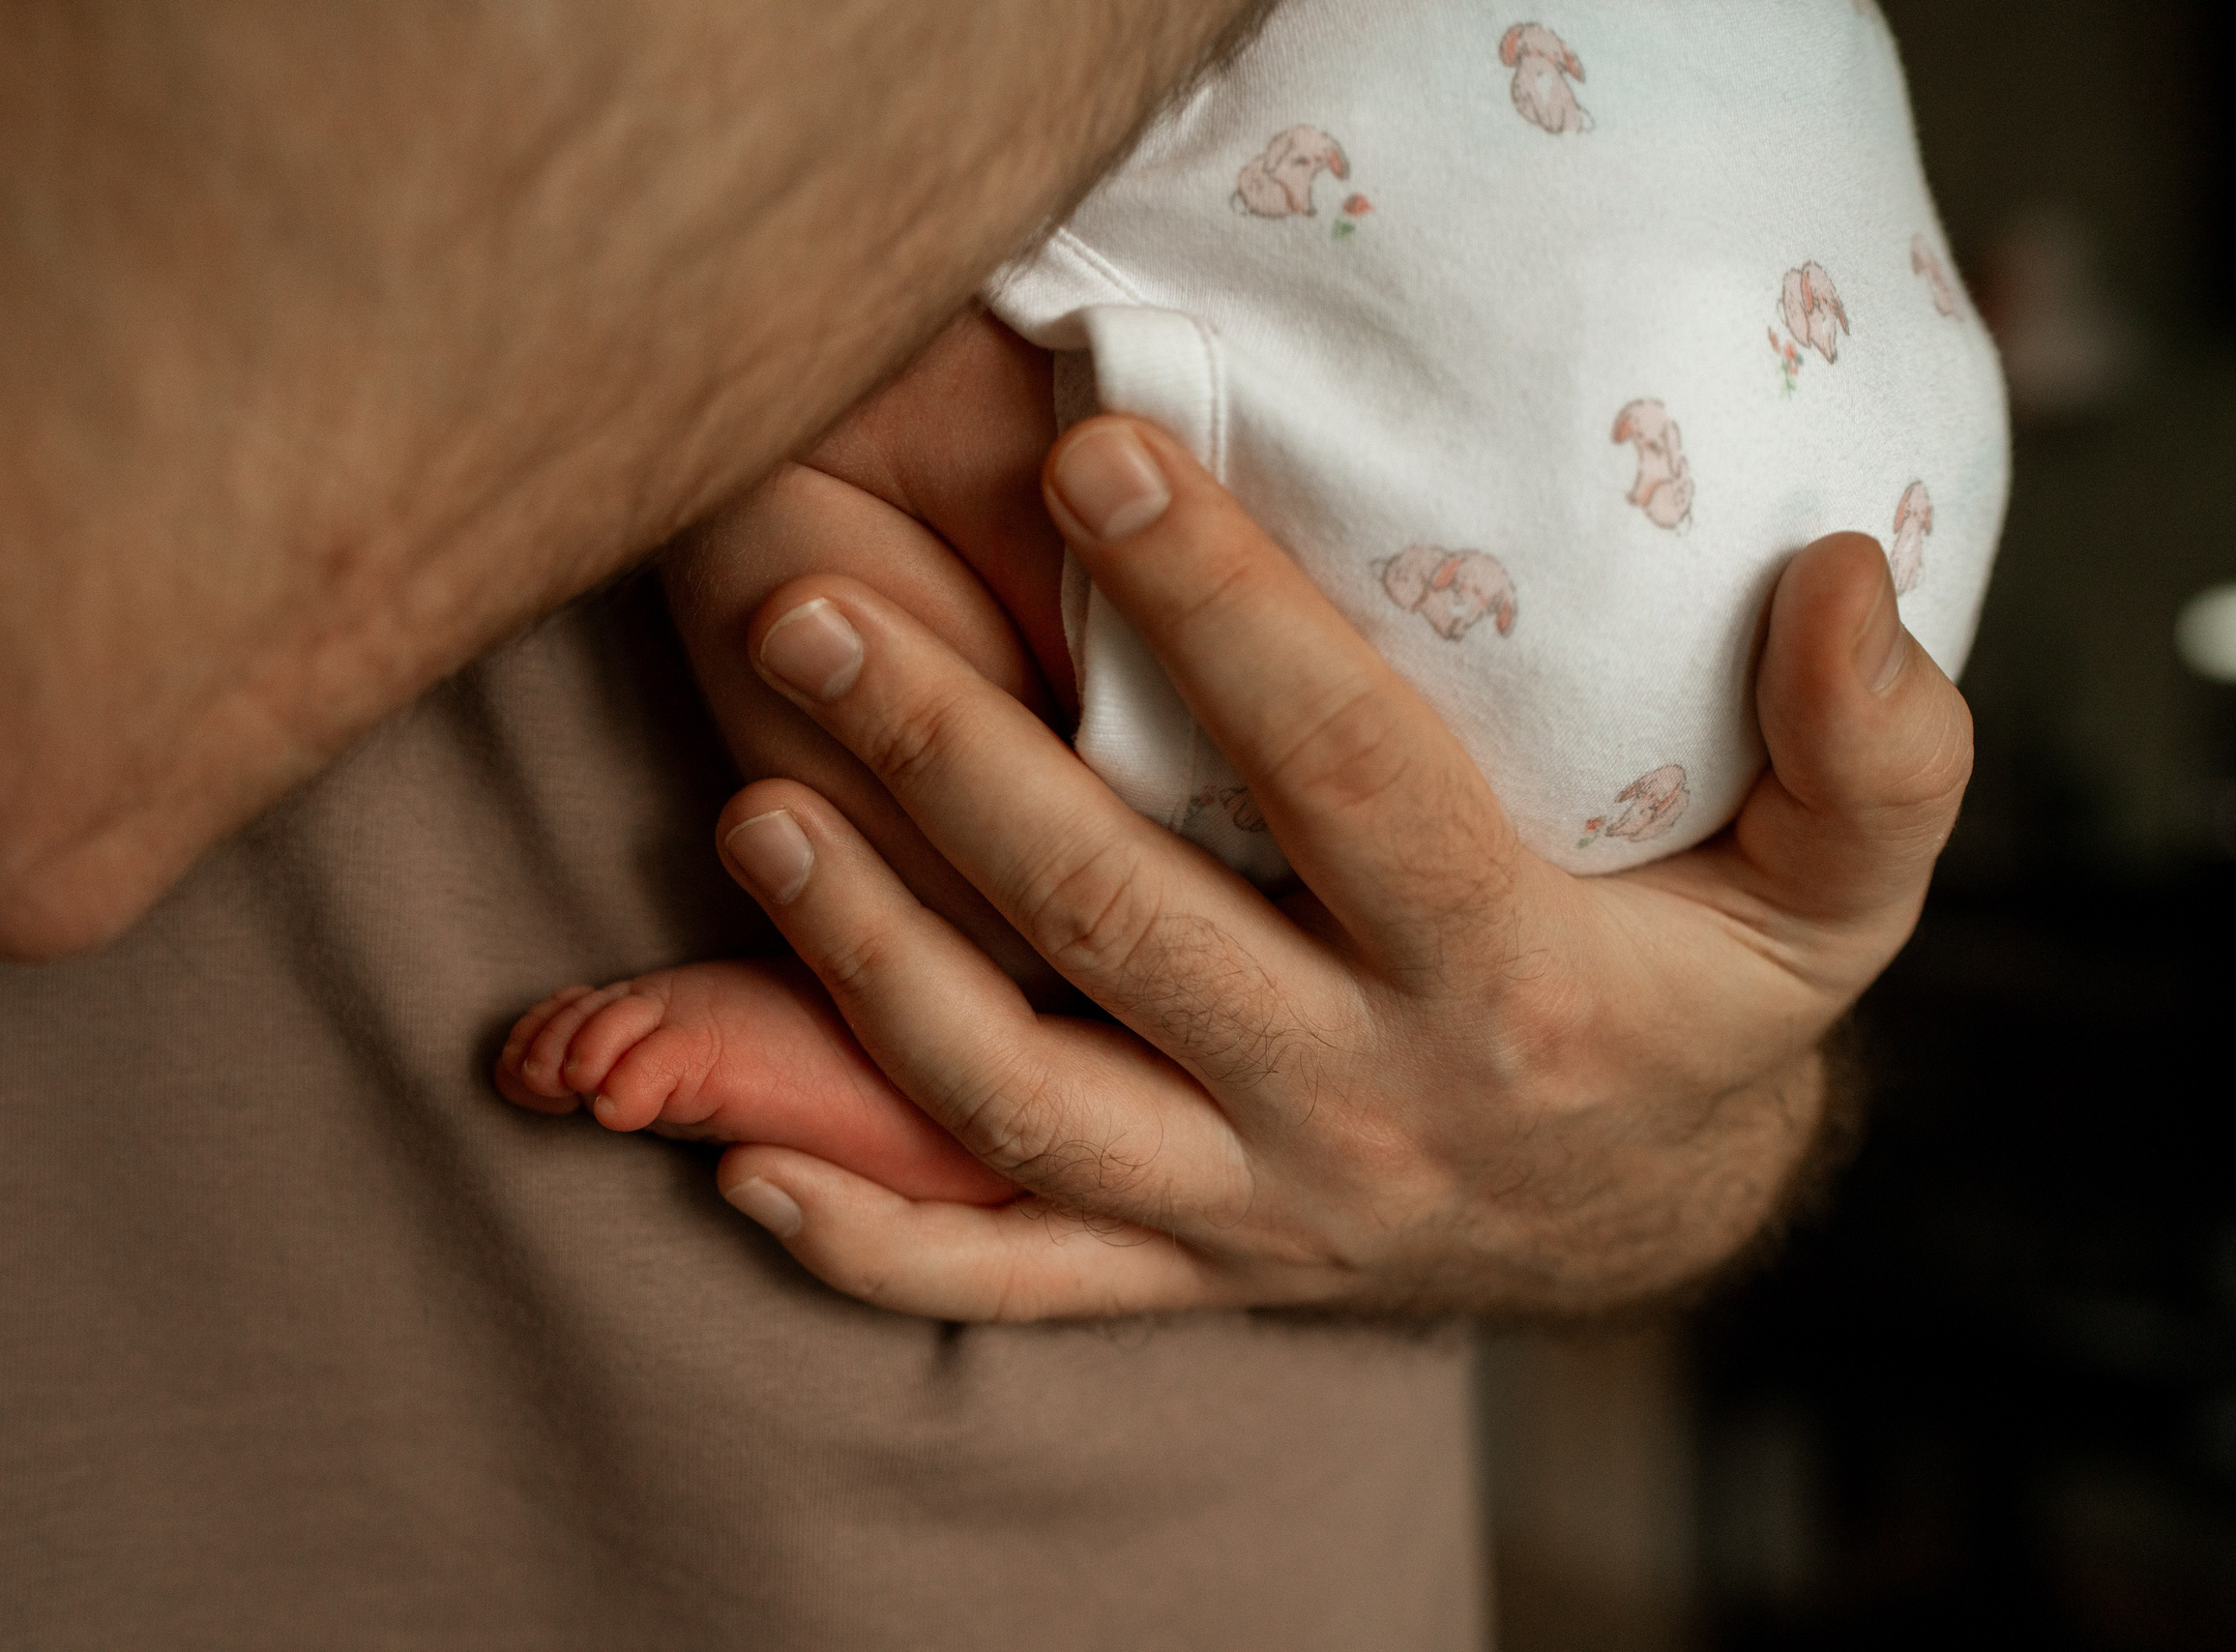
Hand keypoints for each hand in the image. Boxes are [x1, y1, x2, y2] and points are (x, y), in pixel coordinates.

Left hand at [699, 418, 1970, 1320]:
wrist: (1631, 1213)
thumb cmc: (1696, 1008)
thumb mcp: (1839, 895)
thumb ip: (1874, 753)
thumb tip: (1843, 582)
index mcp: (1505, 981)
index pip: (1346, 774)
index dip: (1220, 612)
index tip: (1092, 455)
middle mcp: (1354, 1100)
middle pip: (1128, 927)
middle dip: (958, 768)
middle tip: (812, 624)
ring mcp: (1250, 1204)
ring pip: (1027, 1103)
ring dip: (871, 972)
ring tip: (752, 820)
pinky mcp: (1181, 1269)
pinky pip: (1009, 1278)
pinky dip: (875, 1237)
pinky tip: (745, 1165)